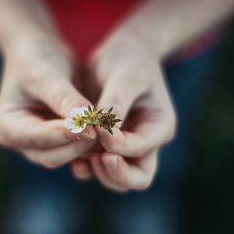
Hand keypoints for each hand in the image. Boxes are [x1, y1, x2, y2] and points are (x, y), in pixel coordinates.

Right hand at [0, 37, 96, 168]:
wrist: (41, 53)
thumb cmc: (38, 60)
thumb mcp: (48, 76)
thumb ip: (65, 100)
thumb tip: (86, 123)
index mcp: (7, 127)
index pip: (38, 138)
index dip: (65, 133)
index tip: (91, 126)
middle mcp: (20, 142)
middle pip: (50, 156)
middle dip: (77, 145)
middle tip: (103, 131)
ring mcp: (37, 145)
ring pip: (65, 156)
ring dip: (85, 148)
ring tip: (107, 133)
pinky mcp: (56, 143)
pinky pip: (74, 151)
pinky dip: (88, 145)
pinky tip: (106, 135)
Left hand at [71, 33, 176, 191]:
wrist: (121, 53)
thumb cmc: (129, 61)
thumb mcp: (126, 77)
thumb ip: (115, 106)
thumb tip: (102, 133)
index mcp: (159, 126)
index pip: (141, 148)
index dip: (117, 144)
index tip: (96, 129)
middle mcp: (146, 142)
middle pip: (139, 178)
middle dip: (116, 174)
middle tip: (96, 158)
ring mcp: (128, 147)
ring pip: (119, 180)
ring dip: (100, 174)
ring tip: (80, 160)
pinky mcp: (108, 145)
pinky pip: (100, 168)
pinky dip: (88, 169)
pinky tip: (74, 161)